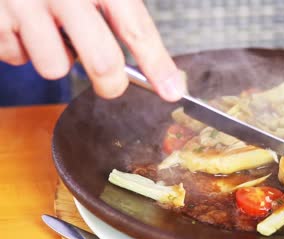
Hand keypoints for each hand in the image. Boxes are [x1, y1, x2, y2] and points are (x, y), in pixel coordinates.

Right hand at [0, 0, 183, 101]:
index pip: (137, 29)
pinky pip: (17, 58)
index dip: (157, 65)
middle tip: (110, 81)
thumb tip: (156, 67)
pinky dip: (21, 49)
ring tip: (48, 32)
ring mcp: (25, 4)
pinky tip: (21, 26)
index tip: (171, 90)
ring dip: (56, 59)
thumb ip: (118, 13)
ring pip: (55, 68)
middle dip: (110, 84)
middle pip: (102, 62)